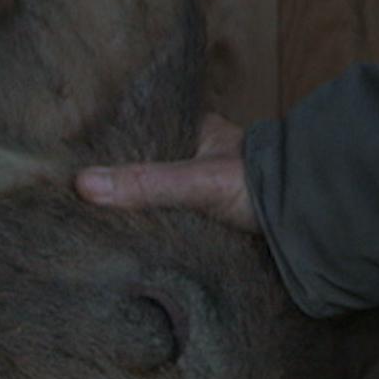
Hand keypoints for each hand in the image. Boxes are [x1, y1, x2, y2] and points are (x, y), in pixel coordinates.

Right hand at [76, 112, 259, 231]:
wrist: (311, 223)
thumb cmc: (261, 185)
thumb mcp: (196, 181)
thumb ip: (145, 183)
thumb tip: (82, 184)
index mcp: (193, 131)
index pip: (138, 134)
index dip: (105, 149)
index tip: (67, 164)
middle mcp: (196, 156)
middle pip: (144, 170)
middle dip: (115, 186)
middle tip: (67, 202)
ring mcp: (202, 190)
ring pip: (157, 199)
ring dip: (134, 214)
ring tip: (84, 227)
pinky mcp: (209, 222)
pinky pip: (172, 225)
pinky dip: (154, 233)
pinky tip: (126, 247)